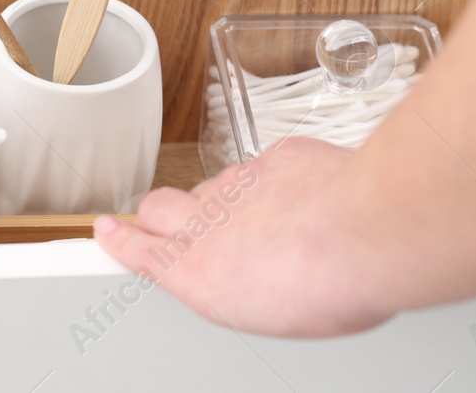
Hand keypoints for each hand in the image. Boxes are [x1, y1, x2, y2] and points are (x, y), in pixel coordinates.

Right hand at [93, 138, 393, 337]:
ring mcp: (239, 184)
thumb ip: (234, 291)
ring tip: (252, 221)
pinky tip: (297, 197)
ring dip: (219, 201)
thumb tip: (242, 285)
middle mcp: (207, 221)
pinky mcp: (275, 158)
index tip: (108, 232)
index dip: (120, 239)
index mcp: (195, 270)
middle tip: (165, 224)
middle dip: (156, 215)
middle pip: (157, 206)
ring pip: (210, 187)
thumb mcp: (265, 317)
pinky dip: (271, 182)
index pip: (140, 248)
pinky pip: (262, 167)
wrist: (367, 231)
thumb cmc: (328, 286)